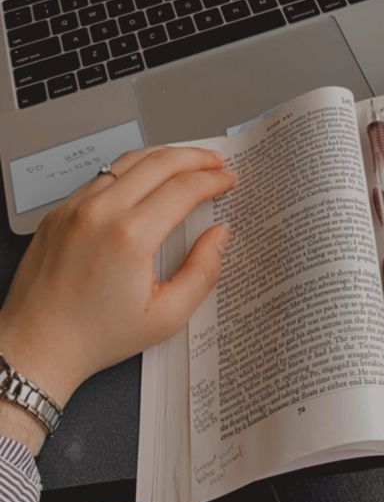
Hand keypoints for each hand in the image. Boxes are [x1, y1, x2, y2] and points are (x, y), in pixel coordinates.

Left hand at [0, 146, 235, 443]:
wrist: (36, 346)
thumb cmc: (97, 336)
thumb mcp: (165, 317)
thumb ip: (203, 272)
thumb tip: (219, 234)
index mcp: (130, 236)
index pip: (183, 188)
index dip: (213, 180)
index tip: (228, 180)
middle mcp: (100, 211)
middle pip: (159, 162)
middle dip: (195, 157)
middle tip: (216, 161)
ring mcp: (75, 206)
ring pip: (128, 160)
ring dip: (164, 156)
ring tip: (187, 160)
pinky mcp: (59, 210)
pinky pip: (102, 176)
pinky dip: (132, 169)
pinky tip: (146, 178)